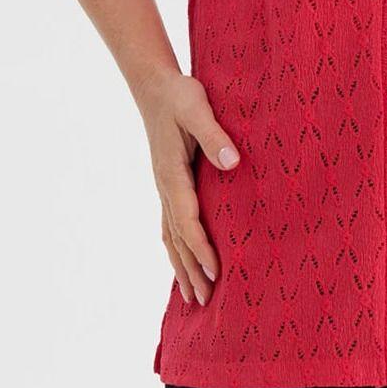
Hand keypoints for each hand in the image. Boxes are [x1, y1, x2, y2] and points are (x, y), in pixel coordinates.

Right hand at [135, 71, 240, 308]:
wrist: (155, 86)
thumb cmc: (179, 95)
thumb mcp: (197, 107)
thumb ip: (214, 134)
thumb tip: (232, 163)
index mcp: (172, 173)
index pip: (187, 219)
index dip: (201, 247)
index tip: (214, 272)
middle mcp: (164, 186)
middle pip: (177, 237)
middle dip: (190, 270)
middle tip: (205, 301)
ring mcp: (163, 188)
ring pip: (171, 236)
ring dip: (181, 266)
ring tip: (192, 297)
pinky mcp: (167, 184)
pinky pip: (170, 225)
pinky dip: (177, 248)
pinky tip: (183, 262)